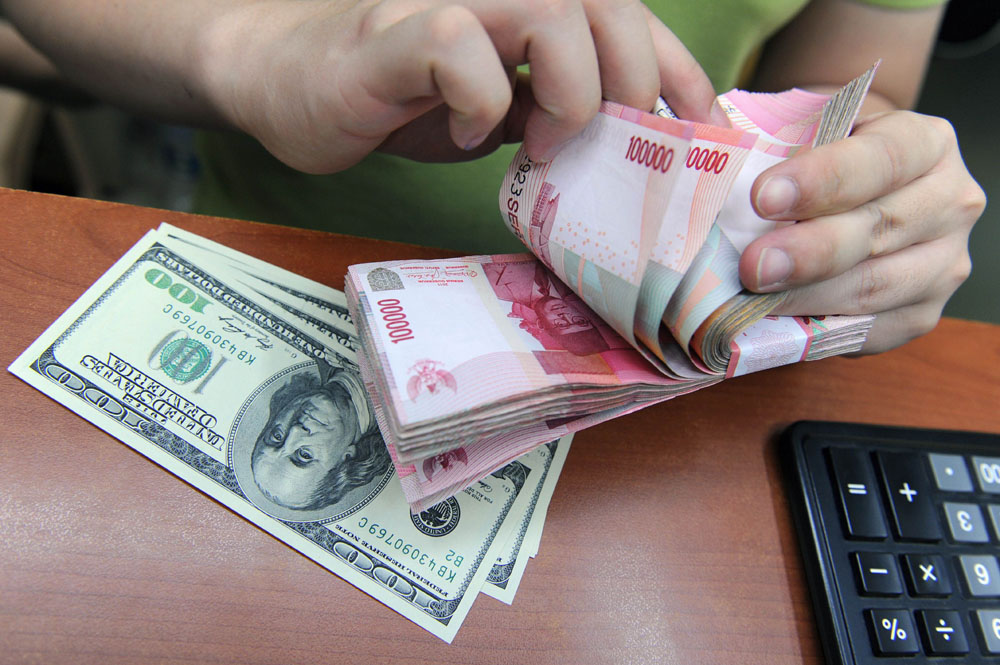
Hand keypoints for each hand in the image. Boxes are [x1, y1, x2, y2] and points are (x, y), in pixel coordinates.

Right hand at [204, 0, 721, 173]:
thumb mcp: (499, 108)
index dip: (677, 66)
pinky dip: (478, 100)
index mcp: (529, 6)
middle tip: (620, 143)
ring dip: (568, 87)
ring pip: (546, 9)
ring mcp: (444, 4)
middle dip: (636, 76)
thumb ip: (553, 107)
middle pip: (603, 2)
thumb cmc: (402, 96)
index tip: (703, 125)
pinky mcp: (391, 33)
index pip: (625, 17)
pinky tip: (465, 132)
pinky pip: (456, 45)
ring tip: (545, 140)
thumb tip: (626, 144)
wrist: (290, 81)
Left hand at [738, 110, 985, 352]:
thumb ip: (779, 144)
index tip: (763, 197)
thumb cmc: (821, 162)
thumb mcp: (810, 135)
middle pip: (880, 229)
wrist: (854, 200)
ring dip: (806, 295)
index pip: (882, 159)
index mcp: (926, 145)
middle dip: (809, 251)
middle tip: (751, 264)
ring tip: (752, 298)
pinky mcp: (921, 314)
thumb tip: (713, 159)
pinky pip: (868, 328)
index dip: (823, 179)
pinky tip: (771, 322)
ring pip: (875, 286)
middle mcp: (949, 203)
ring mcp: (942, 264)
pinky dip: (816, 326)